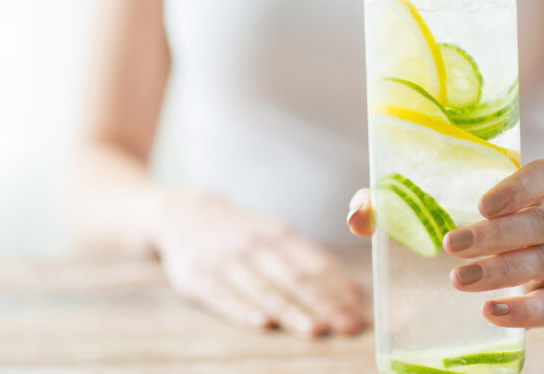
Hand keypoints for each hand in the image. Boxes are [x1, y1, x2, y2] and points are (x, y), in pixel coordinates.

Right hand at [155, 189, 366, 336]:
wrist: (183, 214)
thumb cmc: (242, 234)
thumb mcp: (274, 234)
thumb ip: (309, 261)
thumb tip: (352, 294)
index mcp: (280, 234)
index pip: (317, 264)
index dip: (340, 290)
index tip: (360, 315)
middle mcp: (255, 245)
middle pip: (296, 278)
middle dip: (325, 305)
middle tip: (348, 327)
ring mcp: (226, 261)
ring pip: (264, 289)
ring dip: (291, 311)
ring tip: (315, 330)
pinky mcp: (199, 278)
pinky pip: (224, 296)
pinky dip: (243, 310)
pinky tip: (262, 324)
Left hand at [347, 159, 543, 327]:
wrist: (501, 262)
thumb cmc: (454, 223)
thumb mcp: (424, 207)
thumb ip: (387, 203)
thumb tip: (358, 217)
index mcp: (522, 191)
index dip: (524, 185)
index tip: (484, 203)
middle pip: (540, 222)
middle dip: (495, 235)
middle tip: (451, 245)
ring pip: (543, 261)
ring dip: (501, 271)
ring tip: (458, 279)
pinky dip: (524, 312)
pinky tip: (490, 312)